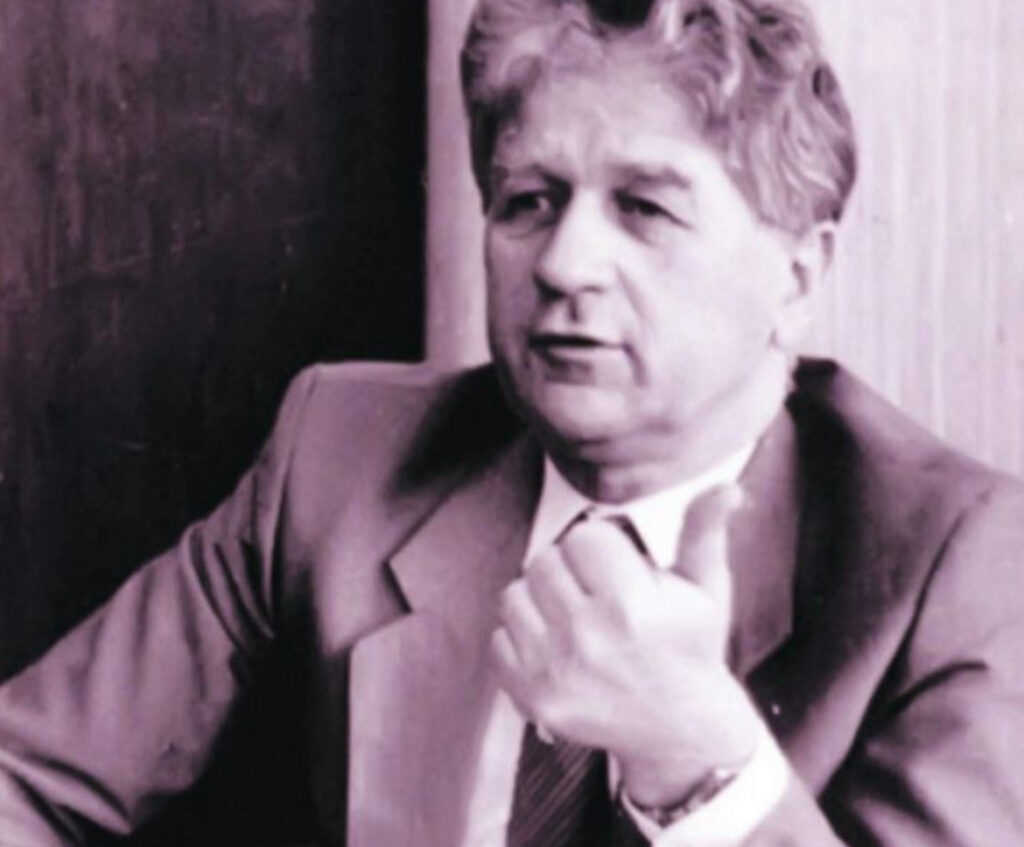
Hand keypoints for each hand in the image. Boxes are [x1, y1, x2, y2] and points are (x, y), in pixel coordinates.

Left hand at [491, 485, 762, 806]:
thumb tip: (727, 486)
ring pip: (513, 594)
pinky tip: (556, 645)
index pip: (584, 537)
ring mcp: (555, 671)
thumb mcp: (705, 588)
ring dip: (540, 598)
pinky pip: (497, 638)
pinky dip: (521, 636)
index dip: (602, 548)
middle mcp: (589, 639)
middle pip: (544, 560)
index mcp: (632, 607)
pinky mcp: (532, 696)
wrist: (681, 731)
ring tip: (573, 615)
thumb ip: (704, 530)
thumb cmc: (690, 648)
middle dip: (569, 569)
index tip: (619, 569)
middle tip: (595, 591)